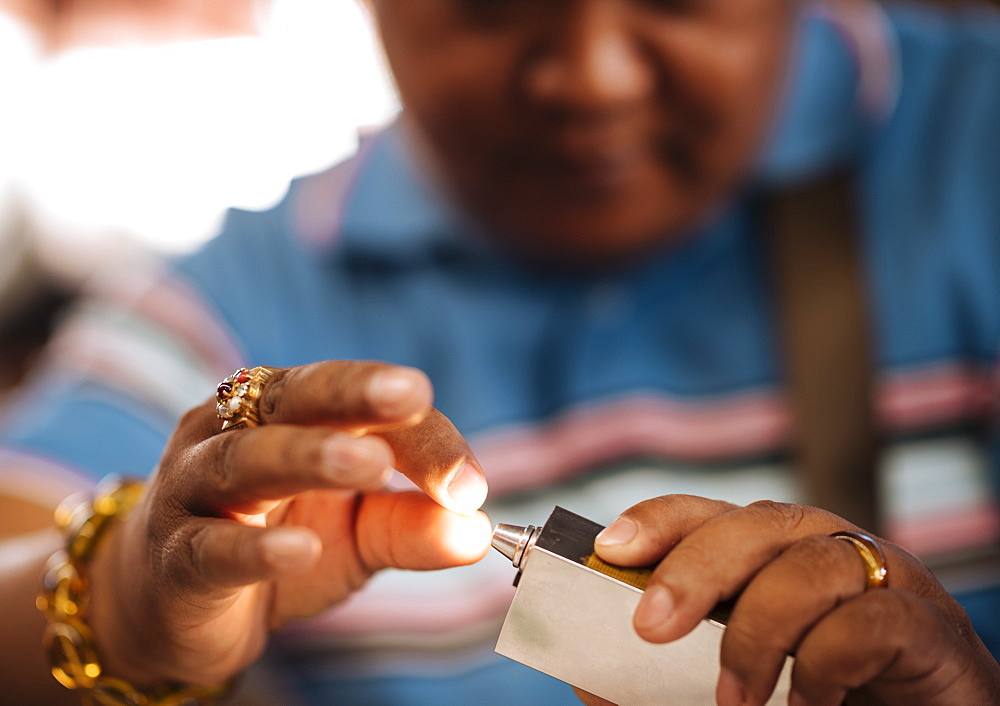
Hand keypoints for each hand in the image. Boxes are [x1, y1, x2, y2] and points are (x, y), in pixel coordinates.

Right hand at [85, 361, 491, 686]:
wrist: (172, 607)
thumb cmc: (276, 544)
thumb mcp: (357, 534)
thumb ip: (411, 526)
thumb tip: (477, 530)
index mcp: (287, 413)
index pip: (360, 404)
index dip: (420, 434)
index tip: (470, 484)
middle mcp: (234, 432)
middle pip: (295, 398)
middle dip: (354, 392)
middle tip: (410, 394)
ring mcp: (194, 490)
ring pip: (245, 460)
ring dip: (308, 456)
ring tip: (366, 464)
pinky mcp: (175, 558)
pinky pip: (211, 546)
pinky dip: (255, 547)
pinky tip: (299, 550)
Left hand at [592, 496, 999, 704]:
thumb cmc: (824, 705)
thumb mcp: (726, 693)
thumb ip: (659, 687)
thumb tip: (591, 677)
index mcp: (774, 560)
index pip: (711, 514)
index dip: (659, 520)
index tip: (610, 548)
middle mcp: (827, 553)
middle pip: (759, 523)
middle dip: (696, 567)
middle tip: (651, 627)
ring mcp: (886, 582)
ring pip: (813, 562)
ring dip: (760, 630)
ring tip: (733, 698)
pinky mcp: (932, 628)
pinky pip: (878, 618)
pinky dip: (828, 661)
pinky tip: (808, 704)